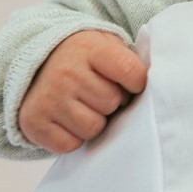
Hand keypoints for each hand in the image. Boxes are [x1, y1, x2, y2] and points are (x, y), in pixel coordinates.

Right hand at [18, 30, 147, 153]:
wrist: (34, 65)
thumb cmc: (84, 60)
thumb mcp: (106, 46)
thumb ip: (131, 61)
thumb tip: (158, 84)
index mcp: (90, 48)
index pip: (132, 73)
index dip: (136, 83)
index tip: (130, 83)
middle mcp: (66, 72)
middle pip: (112, 102)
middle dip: (112, 102)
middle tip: (98, 93)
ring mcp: (48, 98)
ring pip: (93, 127)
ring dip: (94, 121)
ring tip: (83, 106)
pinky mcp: (34, 123)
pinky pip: (70, 144)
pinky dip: (73, 137)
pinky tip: (67, 119)